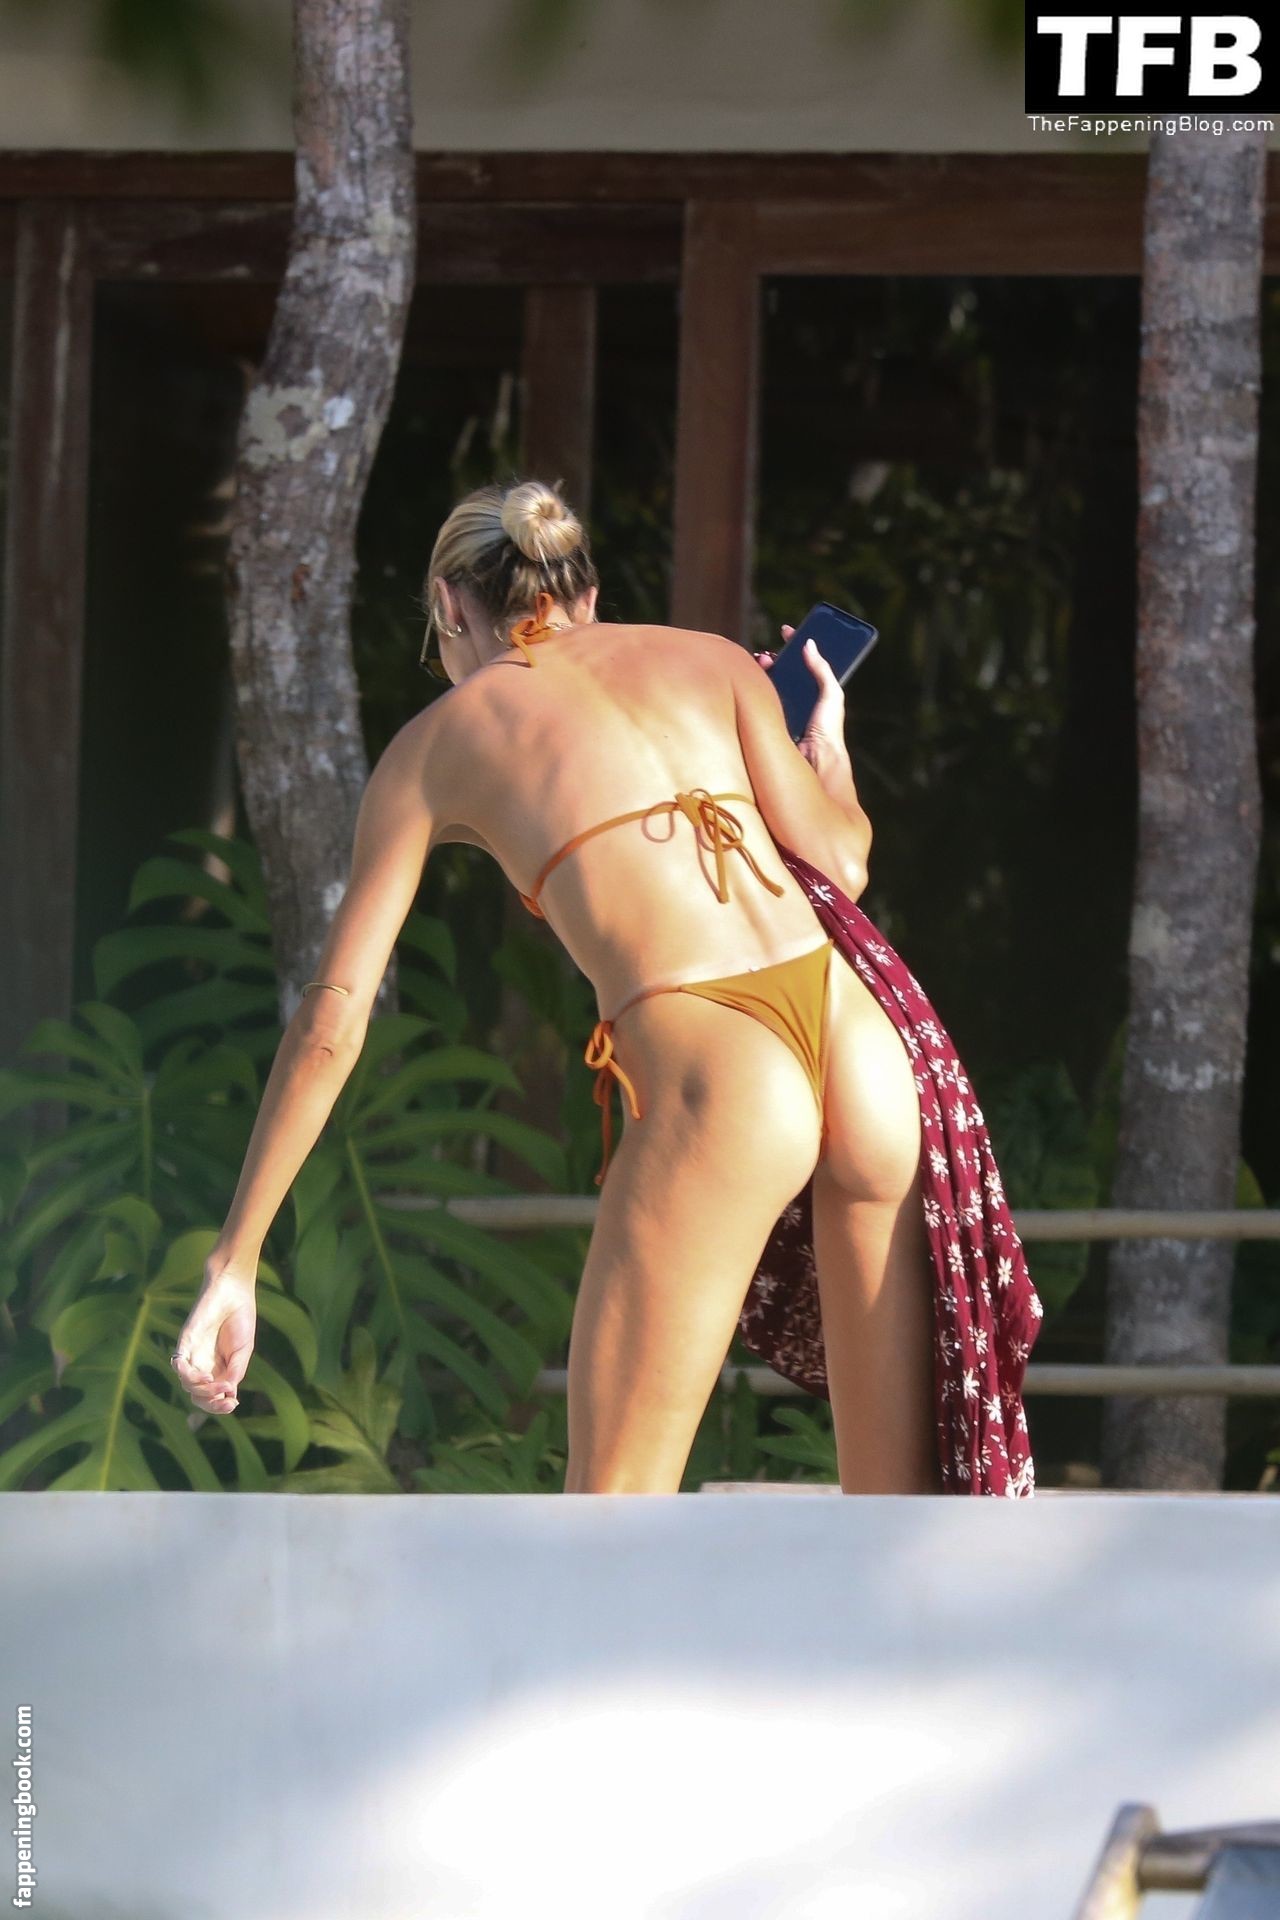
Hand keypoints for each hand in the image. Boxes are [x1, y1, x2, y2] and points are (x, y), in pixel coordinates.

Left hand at [170, 1257, 257, 1416]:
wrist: (234, 1291)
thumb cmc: (241, 1318)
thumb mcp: (244, 1351)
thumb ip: (235, 1372)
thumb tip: (228, 1395)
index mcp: (218, 1369)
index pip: (212, 1397)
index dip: (219, 1406)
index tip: (234, 1404)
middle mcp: (202, 1365)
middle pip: (197, 1395)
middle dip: (210, 1403)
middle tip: (226, 1398)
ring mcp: (192, 1354)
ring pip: (188, 1384)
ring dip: (204, 1390)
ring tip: (220, 1383)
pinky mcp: (185, 1342)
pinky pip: (178, 1364)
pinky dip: (188, 1375)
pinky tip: (205, 1376)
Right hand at [753, 623, 847, 771]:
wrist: (814, 759)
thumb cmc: (828, 729)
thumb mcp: (831, 693)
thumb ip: (822, 668)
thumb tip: (809, 644)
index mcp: (817, 691)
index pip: (806, 661)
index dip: (796, 644)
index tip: (786, 631)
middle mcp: (800, 697)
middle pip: (785, 669)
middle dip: (776, 656)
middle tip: (769, 651)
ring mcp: (785, 707)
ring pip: (771, 682)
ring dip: (763, 669)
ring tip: (759, 661)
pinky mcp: (772, 718)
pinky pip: (761, 698)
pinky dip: (755, 687)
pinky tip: (750, 678)